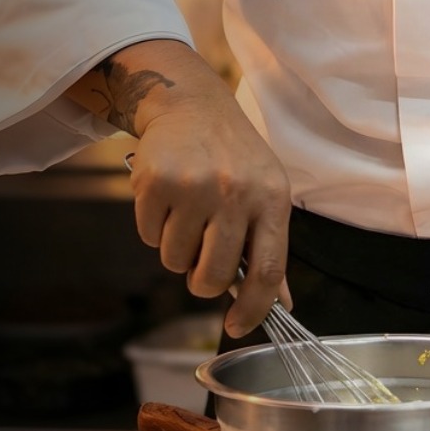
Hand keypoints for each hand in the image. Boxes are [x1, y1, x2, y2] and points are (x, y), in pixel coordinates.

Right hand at [72, 39, 292, 337]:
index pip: (268, 271)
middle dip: (201, 283)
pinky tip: (167, 198)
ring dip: (176, 250)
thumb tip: (282, 304)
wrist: (192, 105)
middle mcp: (236, 193)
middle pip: (213, 277)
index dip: (253, 309)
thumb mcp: (266, 192)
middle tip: (199, 263)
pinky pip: (147, 237)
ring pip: (174, 261)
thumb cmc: (234, 157)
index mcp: (272, 199)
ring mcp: (195, 187)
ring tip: (187, 214)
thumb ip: (270, 247)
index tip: (236, 325)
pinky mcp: (155, 182)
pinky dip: (153, 228)